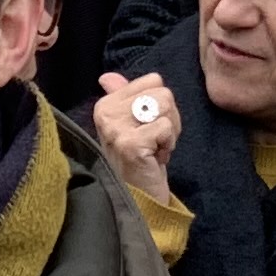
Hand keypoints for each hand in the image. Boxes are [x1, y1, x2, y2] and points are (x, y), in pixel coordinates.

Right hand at [92, 74, 180, 202]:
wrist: (138, 199)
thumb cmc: (138, 162)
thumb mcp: (129, 125)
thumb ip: (124, 97)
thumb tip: (107, 76)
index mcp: (105, 104)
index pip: (153, 80)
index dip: (161, 104)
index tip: (150, 128)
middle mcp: (106, 113)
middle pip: (163, 92)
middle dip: (169, 118)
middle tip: (155, 142)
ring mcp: (116, 128)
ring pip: (166, 106)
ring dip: (169, 132)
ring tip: (154, 150)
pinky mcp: (130, 143)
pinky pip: (166, 127)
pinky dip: (168, 145)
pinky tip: (155, 159)